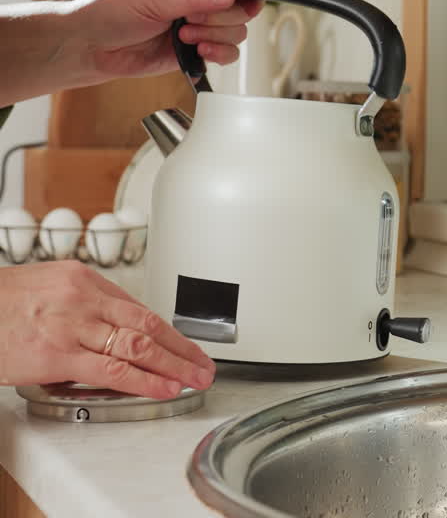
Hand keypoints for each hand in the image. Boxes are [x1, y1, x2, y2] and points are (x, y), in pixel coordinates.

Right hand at [0, 262, 215, 398]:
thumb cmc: (0, 302)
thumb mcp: (46, 287)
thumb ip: (82, 304)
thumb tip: (110, 324)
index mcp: (84, 280)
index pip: (138, 308)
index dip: (167, 332)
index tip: (185, 346)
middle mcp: (84, 299)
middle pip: (148, 325)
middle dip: (182, 348)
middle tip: (205, 365)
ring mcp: (74, 327)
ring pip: (139, 346)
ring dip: (174, 365)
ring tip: (195, 378)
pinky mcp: (60, 355)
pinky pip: (114, 370)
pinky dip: (146, 380)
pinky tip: (165, 388)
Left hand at [70, 0, 262, 82]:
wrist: (92, 46)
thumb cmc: (113, 11)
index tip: (245, 5)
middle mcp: (200, 3)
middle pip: (240, 11)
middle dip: (221, 20)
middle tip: (191, 22)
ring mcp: (200, 28)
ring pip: (236, 34)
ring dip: (216, 38)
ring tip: (185, 39)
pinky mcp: (196, 51)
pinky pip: (226, 54)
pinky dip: (219, 55)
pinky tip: (199, 53)